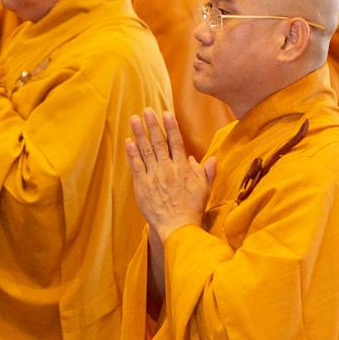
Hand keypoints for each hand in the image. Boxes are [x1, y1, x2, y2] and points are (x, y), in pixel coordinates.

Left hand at [125, 108, 215, 239]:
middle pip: (158, 143)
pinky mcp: (142, 186)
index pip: (176, 142)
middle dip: (152, 125)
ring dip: (139, 134)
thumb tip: (210, 159)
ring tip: (134, 119)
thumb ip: (206, 172)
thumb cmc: (192, 209)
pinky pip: (137, 166)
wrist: (178, 229)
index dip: (170, 126)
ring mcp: (154, 177)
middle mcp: (167, 170)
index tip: (166, 113)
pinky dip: (132, 153)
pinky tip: (128, 141)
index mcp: (182, 169)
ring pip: (146, 151)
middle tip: (146, 110)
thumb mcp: (204, 189)